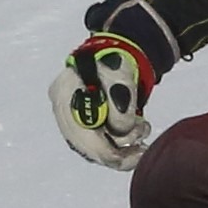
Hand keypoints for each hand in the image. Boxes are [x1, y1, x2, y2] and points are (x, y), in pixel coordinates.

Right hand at [50, 0, 176, 169]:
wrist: (118, 51)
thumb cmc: (115, 60)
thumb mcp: (119, 79)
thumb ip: (120, 105)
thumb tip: (123, 130)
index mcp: (64, 95)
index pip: (79, 134)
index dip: (104, 151)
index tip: (130, 156)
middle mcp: (65, 110)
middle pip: (86, 146)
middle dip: (117, 153)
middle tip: (142, 153)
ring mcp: (76, 117)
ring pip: (98, 146)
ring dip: (124, 144)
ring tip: (143, 127)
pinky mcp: (89, 122)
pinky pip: (104, 142)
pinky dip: (122, 143)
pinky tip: (138, 132)